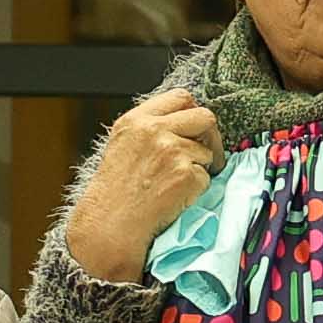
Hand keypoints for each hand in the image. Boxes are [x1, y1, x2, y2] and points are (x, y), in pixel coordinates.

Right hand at [62, 93, 221, 283]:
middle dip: (211, 136)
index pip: (180, 97)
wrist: (110, 224)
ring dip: (200, 168)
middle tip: (208, 153)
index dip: (192, 112)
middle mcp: (154, 130)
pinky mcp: (186, 174)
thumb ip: (150, 128)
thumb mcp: (123, 145)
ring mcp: (172, 151)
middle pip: (204, 116)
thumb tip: (183, 124)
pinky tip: (176, 197)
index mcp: (136, 120)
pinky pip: (206, 178)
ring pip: (206, 152)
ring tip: (176, 185)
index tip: (195, 127)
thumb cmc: (114, 192)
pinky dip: (197, 190)